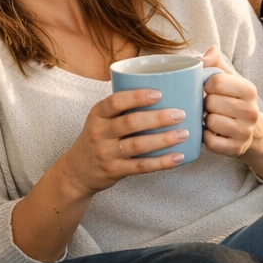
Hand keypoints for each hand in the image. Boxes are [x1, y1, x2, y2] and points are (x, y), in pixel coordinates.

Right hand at [54, 89, 190, 195]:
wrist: (77, 171)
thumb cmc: (97, 139)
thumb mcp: (100, 120)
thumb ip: (122, 109)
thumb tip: (162, 92)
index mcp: (97, 114)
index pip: (115, 101)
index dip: (137, 97)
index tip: (159, 94)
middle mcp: (99, 132)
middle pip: (130, 122)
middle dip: (157, 118)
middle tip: (180, 114)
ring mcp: (106, 153)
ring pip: (138, 145)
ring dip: (163, 139)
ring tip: (184, 134)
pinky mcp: (114, 171)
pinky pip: (141, 166)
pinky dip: (161, 162)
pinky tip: (178, 157)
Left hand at [201, 47, 262, 186]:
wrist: (251, 132)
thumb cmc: (234, 100)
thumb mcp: (229, 79)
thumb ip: (216, 63)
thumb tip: (204, 55)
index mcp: (249, 90)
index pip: (216, 82)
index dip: (205, 85)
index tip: (208, 89)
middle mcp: (251, 111)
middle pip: (211, 102)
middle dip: (206, 104)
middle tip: (210, 106)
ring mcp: (245, 132)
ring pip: (211, 122)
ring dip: (206, 120)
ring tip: (211, 118)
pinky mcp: (236, 149)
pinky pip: (210, 141)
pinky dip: (206, 136)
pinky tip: (211, 132)